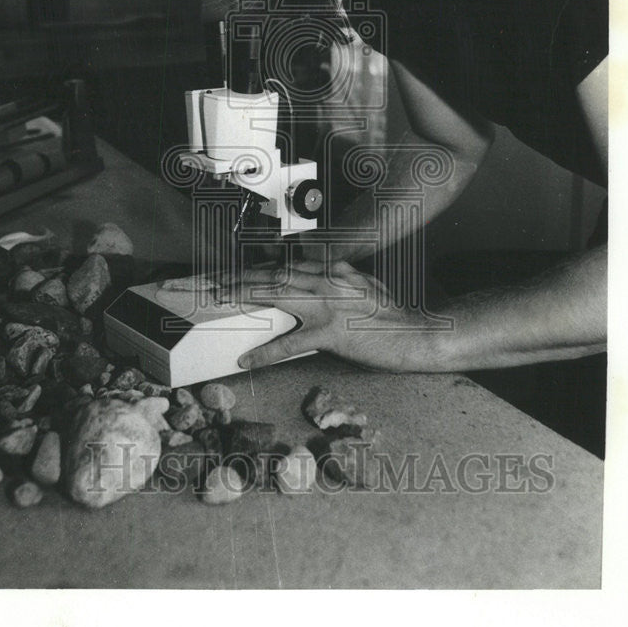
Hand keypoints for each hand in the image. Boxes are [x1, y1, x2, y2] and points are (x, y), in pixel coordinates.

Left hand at [223, 260, 435, 371]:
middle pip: (270, 275)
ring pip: (275, 295)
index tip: (229, 273)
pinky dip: (266, 352)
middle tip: (211, 281)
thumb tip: (318, 271)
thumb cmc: (391, 312)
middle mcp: (325, 282)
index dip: (252, 268)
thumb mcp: (362, 284)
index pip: (283, 266)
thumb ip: (338, 276)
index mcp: (331, 271)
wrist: (416, 332)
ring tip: (215, 299)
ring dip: (242, 295)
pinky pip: (292, 343)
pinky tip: (247, 360)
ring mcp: (327, 306)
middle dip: (236, 276)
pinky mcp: (331, 334)